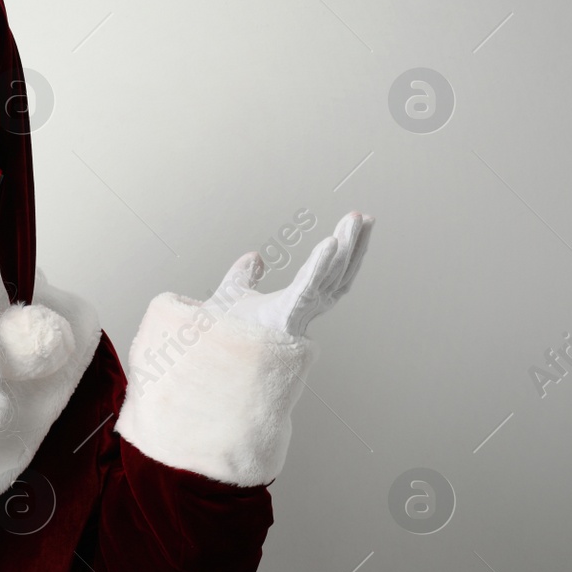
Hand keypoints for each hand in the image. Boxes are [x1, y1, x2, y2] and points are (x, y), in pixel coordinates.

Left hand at [202, 211, 373, 336]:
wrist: (205, 354)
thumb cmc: (222, 335)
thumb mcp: (231, 293)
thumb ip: (244, 275)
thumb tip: (255, 257)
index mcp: (295, 305)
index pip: (329, 276)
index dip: (345, 253)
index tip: (356, 228)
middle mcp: (303, 311)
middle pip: (338, 274)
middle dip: (355, 245)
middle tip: (366, 217)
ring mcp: (296, 314)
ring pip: (329, 276)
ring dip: (344, 247)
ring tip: (355, 220)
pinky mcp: (284, 315)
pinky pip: (307, 286)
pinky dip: (319, 264)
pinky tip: (330, 242)